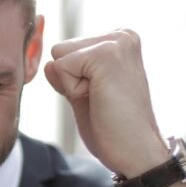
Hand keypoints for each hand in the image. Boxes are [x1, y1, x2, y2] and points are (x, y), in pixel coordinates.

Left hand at [43, 29, 167, 176]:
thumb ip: (67, 75)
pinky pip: (61, 67)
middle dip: (72, 80)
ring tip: (102, 98)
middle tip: (102, 99)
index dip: (74, 79)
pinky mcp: (107, 54)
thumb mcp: (83, 94)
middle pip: (60, 49)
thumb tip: (49, 63)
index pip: (67, 50)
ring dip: (72, 85)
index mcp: (119, 41)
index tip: (102, 96)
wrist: (136, 152)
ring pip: (59, 56)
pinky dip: (73, 90)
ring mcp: (116, 42)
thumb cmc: (114, 128)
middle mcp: (122, 35)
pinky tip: (100, 99)